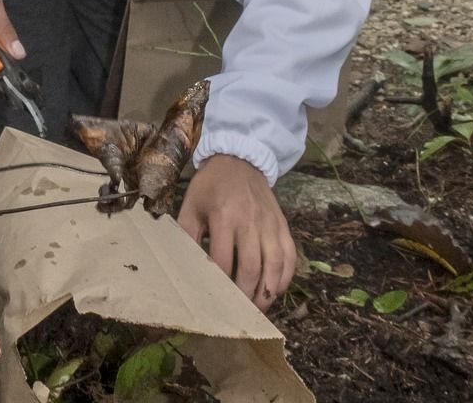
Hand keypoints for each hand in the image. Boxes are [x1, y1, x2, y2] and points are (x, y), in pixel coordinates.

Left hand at [177, 153, 294, 310]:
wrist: (239, 160)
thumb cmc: (210, 186)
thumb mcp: (190, 205)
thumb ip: (186, 234)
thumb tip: (181, 265)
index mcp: (224, 216)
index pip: (222, 258)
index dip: (219, 283)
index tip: (214, 300)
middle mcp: (250, 222)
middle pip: (251, 267)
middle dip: (245, 294)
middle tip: (239, 313)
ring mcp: (270, 224)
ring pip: (275, 265)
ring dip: (268, 291)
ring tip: (258, 308)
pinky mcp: (283, 226)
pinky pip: (290, 256)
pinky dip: (286, 277)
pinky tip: (276, 290)